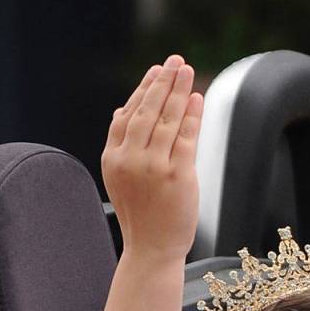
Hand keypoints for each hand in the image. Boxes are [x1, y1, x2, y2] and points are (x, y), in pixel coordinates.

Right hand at [101, 55, 202, 263]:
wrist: (152, 249)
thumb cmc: (141, 215)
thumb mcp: (121, 178)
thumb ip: (122, 145)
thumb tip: (122, 110)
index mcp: (113, 157)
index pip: (128, 114)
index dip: (143, 90)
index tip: (156, 71)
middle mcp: (130, 159)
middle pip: (147, 111)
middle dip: (162, 82)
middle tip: (175, 61)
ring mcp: (153, 167)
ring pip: (167, 120)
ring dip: (178, 92)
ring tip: (187, 71)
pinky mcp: (177, 176)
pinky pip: (186, 138)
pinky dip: (192, 116)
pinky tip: (197, 99)